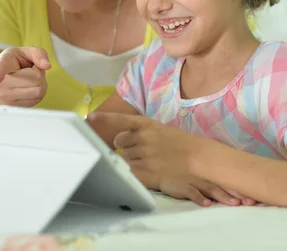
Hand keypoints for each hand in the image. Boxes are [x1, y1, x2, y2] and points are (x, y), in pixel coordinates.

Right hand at [0, 47, 50, 106]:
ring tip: (29, 78)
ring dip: (40, 83)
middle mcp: (1, 84)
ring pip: (39, 91)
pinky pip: (38, 99)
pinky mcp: (15, 107)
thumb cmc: (14, 64)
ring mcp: (6, 98)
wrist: (2, 79)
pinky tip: (28, 87)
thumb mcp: (25, 51)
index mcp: (1, 65)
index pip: (0, 69)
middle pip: (35, 79)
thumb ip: (38, 54)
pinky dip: (38, 92)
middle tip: (29, 70)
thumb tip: (46, 66)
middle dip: (39, 73)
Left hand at [87, 111, 204, 176]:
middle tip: (140, 148)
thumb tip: (118, 140)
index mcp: (146, 124)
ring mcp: (144, 153)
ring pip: (125, 156)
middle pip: (120, 142)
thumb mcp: (158, 129)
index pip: (121, 120)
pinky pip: (131, 168)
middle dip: (125, 146)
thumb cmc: (178, 143)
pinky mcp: (147, 168)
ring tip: (149, 158)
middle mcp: (143, 137)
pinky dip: (135, 168)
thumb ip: (139, 132)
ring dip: (131, 158)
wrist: (197, 157)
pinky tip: (148, 166)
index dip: (104, 119)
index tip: (89, 118)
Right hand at [159, 175, 257, 206]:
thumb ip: (212, 175)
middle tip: (251, 202)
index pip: (228, 180)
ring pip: (211, 189)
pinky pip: (191, 192)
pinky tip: (206, 204)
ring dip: (222, 196)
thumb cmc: (182, 171)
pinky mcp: (181, 186)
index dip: (241, 187)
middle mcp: (204, 176)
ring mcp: (193, 181)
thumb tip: (229, 183)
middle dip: (237, 194)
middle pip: (223, 185)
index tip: (255, 196)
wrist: (162, 168)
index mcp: (209, 172)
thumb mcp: (198, 170)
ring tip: (234, 204)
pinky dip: (199, 198)